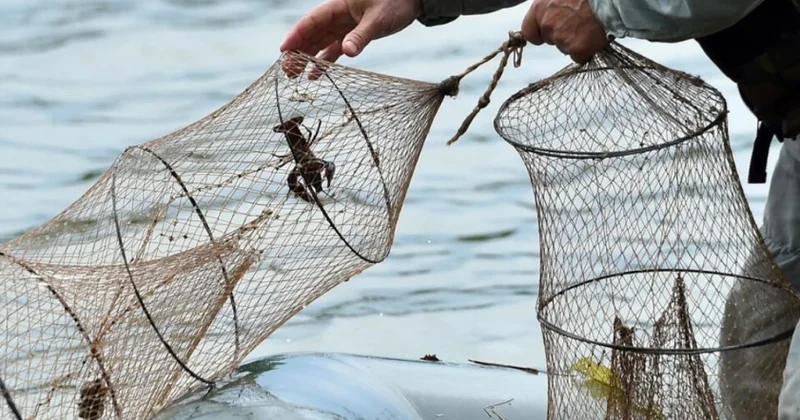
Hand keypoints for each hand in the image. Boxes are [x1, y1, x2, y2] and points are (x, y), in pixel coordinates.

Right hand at [280, 0, 421, 63]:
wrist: (412, 1)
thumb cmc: (395, 3)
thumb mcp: (378, 19)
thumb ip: (361, 36)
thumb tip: (346, 52)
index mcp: (338, 7)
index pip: (310, 21)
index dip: (295, 36)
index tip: (283, 51)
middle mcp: (337, 17)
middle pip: (311, 34)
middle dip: (297, 51)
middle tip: (286, 71)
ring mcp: (344, 27)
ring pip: (320, 43)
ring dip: (307, 58)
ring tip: (294, 76)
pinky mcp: (353, 36)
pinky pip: (334, 49)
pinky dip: (324, 61)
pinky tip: (315, 75)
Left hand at [520, 0, 608, 63]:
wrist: (608, 1)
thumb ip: (548, 8)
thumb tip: (544, 18)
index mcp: (540, 8)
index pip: (528, 32)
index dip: (537, 34)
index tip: (544, 34)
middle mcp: (548, 24)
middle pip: (549, 39)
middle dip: (560, 35)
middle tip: (576, 23)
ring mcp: (561, 38)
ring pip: (564, 48)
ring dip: (574, 41)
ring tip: (587, 26)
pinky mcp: (576, 49)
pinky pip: (578, 57)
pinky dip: (585, 51)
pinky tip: (592, 36)